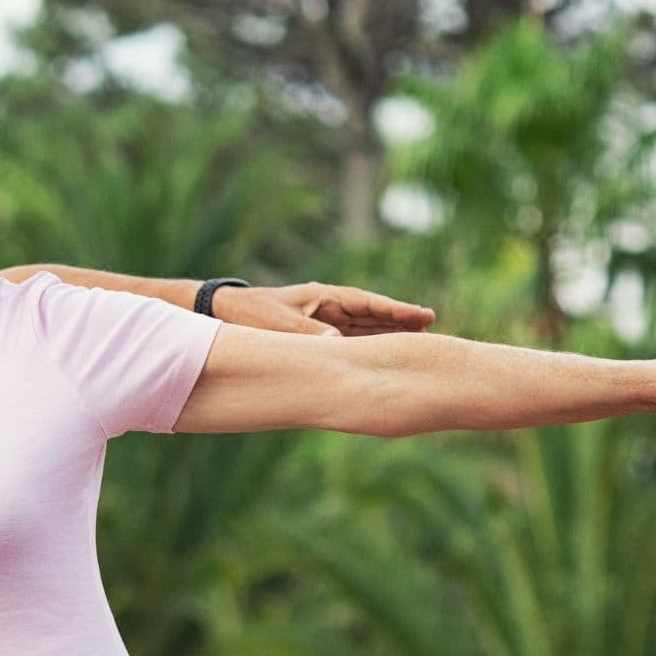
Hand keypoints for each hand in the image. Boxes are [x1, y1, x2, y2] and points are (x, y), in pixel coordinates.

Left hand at [220, 282, 436, 336]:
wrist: (223, 314)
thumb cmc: (249, 313)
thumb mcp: (278, 323)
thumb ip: (307, 333)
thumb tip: (338, 344)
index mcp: (324, 298)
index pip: (368, 304)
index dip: (395, 310)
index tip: (422, 316)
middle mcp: (328, 308)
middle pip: (372, 315)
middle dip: (400, 321)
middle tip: (432, 325)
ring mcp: (324, 322)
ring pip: (363, 330)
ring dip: (387, 335)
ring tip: (418, 341)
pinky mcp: (315, 336)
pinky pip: (347, 342)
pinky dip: (365, 347)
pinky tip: (383, 357)